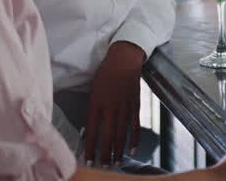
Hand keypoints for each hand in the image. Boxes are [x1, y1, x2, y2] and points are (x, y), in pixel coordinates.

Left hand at [83, 42, 144, 165]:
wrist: (124, 60)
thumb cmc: (105, 73)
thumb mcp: (93, 90)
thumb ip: (93, 108)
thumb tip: (91, 128)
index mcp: (96, 104)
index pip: (92, 131)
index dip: (91, 147)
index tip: (89, 160)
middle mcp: (110, 108)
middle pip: (108, 136)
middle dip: (105, 153)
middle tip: (104, 165)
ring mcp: (124, 107)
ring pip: (121, 134)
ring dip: (118, 150)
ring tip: (115, 162)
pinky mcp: (135, 105)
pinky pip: (135, 125)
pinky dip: (134, 139)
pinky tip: (132, 150)